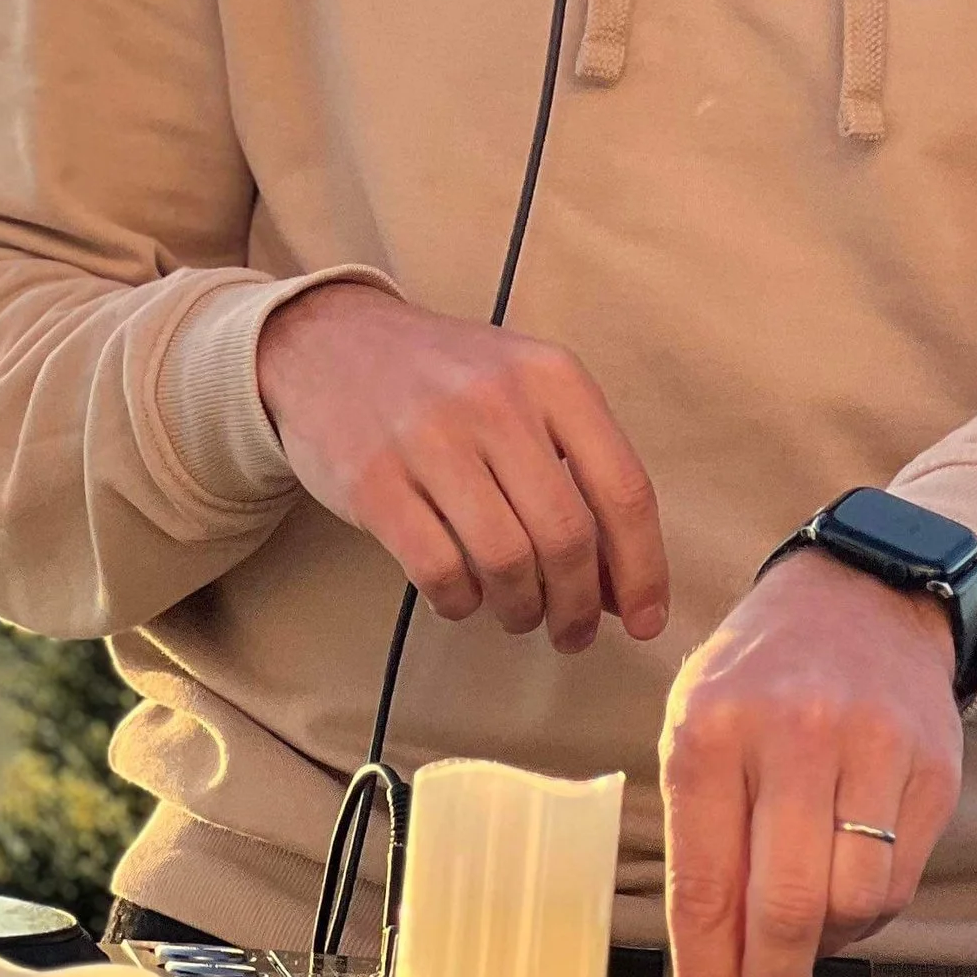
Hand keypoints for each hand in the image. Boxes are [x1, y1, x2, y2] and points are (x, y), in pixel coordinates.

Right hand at [256, 288, 668, 652]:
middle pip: (567, 536)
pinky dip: (461, 601)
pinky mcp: (374, 481)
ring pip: (507, 560)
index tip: (646, 622)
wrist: (330, 342)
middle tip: (572, 634)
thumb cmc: (448, 380)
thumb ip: (577, 473)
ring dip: (521, 610)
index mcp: (554, 377)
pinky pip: (439, 570)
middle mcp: (498, 401)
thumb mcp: (526, 393)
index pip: (623, 488)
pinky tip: (462, 595)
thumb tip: (621, 587)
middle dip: (579, 606)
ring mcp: (431, 439)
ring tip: (517, 614)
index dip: (643, 570)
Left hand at [660, 547, 962, 976]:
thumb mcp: (697, 732)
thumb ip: (700, 849)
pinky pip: (901, 882)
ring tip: (807, 922)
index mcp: (711, 730)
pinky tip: (847, 878)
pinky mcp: (931, 766)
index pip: (706, 889)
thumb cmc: (762, 677)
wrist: (861, 595)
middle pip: (788, 910)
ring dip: (826, 945)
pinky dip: (868, 911)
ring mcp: (872, 747)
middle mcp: (793, 733)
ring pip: (854, 905)